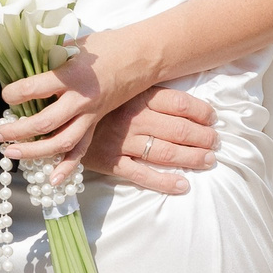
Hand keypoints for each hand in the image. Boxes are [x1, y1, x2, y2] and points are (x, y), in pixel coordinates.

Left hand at [0, 20, 170, 168]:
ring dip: (33, 152)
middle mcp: (80, 100)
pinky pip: (81, 149)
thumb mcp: (73, 45)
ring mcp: (90, 116)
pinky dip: (67, 167)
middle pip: (44, 123)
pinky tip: (51, 180)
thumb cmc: (104, 47)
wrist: (140, 58)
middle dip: (16, 130)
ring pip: (61, 143)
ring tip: (10, 153)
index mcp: (72, 76)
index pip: (36, 88)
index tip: (4, 95)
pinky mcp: (95, 124)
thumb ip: (48, 59)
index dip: (14, 93)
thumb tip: (20, 68)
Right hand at [79, 86, 216, 193]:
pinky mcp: (111, 161)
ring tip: (208, 161)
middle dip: (202, 138)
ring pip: (165, 152)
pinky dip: (164, 182)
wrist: (56, 117)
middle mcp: (131, 118)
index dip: (201, 113)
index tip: (212, 119)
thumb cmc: (93, 100)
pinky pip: (142, 175)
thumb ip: (143, 87)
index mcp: (135, 96)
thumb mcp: (118, 86)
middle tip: (216, 143)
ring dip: (192, 158)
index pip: (178, 104)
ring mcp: (121, 141)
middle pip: (177, 130)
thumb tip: (178, 91)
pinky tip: (183, 185)